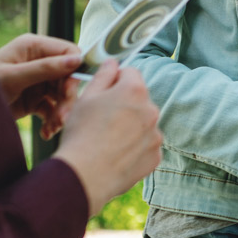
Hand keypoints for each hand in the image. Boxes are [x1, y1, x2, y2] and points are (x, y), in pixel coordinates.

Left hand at [0, 33, 85, 135]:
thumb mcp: (14, 77)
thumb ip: (45, 68)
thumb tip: (76, 60)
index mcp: (34, 47)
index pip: (68, 52)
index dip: (74, 70)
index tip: (70, 90)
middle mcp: (39, 61)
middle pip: (67, 77)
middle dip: (66, 98)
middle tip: (63, 117)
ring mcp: (38, 81)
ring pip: (62, 95)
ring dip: (61, 112)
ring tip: (53, 128)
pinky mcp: (35, 99)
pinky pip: (53, 108)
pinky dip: (52, 120)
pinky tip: (47, 132)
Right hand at [56, 60, 163, 215]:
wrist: (84, 176)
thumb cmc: (81, 134)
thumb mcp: (86, 98)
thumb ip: (103, 75)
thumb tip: (113, 62)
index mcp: (135, 90)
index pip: (130, 73)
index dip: (115, 80)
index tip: (104, 92)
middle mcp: (151, 110)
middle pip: (138, 99)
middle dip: (124, 105)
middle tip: (101, 121)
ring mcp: (155, 135)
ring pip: (142, 123)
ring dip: (130, 127)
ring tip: (106, 141)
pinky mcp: (155, 156)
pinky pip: (145, 145)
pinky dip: (134, 148)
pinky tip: (115, 155)